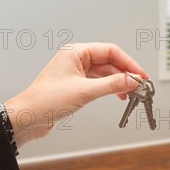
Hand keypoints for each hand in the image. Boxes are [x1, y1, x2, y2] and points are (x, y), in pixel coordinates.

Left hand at [5, 43, 147, 147]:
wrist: (28, 117)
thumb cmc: (47, 100)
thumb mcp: (85, 91)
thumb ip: (112, 85)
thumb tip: (133, 80)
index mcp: (76, 52)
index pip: (111, 51)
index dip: (129, 63)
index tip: (141, 75)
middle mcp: (76, 59)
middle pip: (110, 62)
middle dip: (126, 74)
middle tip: (139, 86)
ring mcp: (76, 72)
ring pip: (105, 73)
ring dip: (119, 82)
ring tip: (131, 93)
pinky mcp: (76, 85)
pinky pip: (99, 82)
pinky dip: (110, 88)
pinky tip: (118, 95)